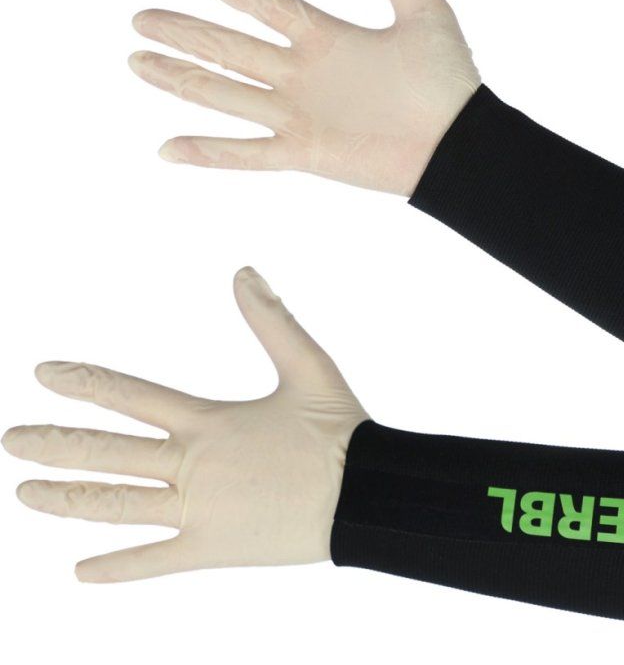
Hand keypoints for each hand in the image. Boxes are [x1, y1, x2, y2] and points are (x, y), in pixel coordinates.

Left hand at [2, 267, 369, 581]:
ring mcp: (199, 512)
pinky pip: (155, 562)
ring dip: (67, 499)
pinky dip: (117, 569)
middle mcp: (193, 467)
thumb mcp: (310, 367)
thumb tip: (243, 271)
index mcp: (209, 422)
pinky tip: (80, 573)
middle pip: (107, 455)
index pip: (129, 396)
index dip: (84, 382)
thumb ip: (273, 320)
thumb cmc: (341, 431)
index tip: (43, 373)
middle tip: (10, 441)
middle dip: (53, 445)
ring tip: (25, 493)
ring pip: (116, 507)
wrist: (366, 494)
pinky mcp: (213, 548)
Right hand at [129, 0, 481, 195]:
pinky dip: (209, 152)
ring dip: (181, 79)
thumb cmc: (448, 84)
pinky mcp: (306, 153)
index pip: (262, 2)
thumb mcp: (424, 13)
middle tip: (140, 18)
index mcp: (327, 38)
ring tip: (137, 62)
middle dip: (184, 32)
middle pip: (230, 47)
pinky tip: (168, 148)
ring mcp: (301, 115)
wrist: (459, 145)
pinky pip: (248, 153)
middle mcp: (304, 75)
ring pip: (226, 94)